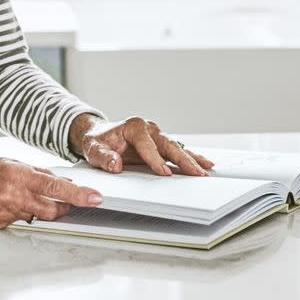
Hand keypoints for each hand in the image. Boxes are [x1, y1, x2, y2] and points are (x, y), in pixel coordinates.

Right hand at [0, 149, 105, 228]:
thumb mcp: (10, 161)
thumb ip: (38, 172)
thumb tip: (63, 181)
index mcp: (18, 176)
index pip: (56, 188)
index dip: (79, 194)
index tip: (96, 198)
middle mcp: (12, 196)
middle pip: (52, 211)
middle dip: (63, 208)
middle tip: (66, 202)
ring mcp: (4, 213)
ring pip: (34, 217)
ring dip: (35, 208)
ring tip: (18, 195)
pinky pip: (18, 222)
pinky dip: (18, 213)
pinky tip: (4, 203)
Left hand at [70, 114, 215, 177]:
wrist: (99, 135)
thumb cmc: (97, 142)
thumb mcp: (93, 149)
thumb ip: (103, 157)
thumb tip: (115, 165)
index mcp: (134, 126)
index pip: (147, 144)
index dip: (155, 159)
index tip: (164, 172)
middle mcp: (149, 128)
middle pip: (168, 145)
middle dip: (183, 160)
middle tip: (196, 173)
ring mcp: (156, 135)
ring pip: (176, 148)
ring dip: (191, 160)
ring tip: (206, 170)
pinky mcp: (160, 144)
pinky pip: (177, 151)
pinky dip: (190, 157)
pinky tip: (204, 163)